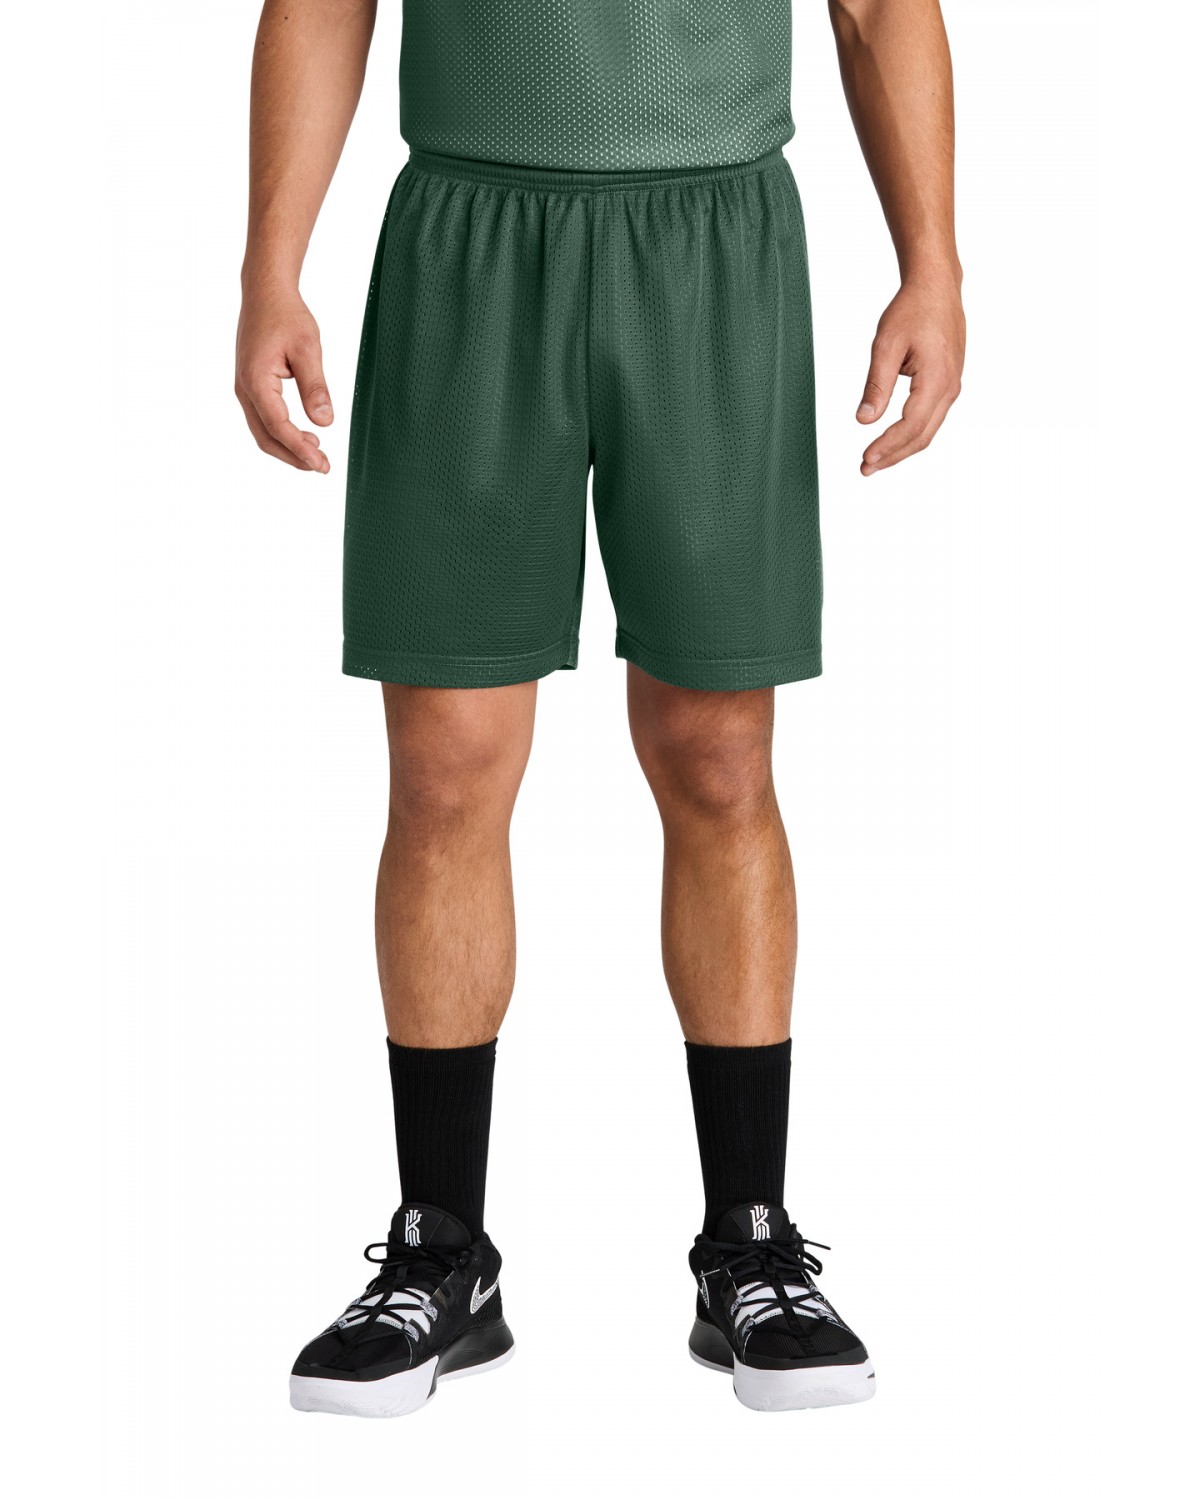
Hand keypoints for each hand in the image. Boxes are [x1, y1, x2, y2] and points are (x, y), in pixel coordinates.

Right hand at [235, 285, 332, 472]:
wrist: (265, 293)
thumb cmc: (286, 315)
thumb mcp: (308, 349)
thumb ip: (316, 387)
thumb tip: (325, 423)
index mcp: (256, 380)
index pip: (278, 427)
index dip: (300, 450)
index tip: (322, 463)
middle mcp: (244, 389)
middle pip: (266, 438)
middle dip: (294, 457)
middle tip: (323, 466)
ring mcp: (244, 389)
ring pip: (262, 432)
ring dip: (288, 447)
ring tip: (317, 453)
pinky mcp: (250, 386)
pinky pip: (263, 419)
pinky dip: (282, 434)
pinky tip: (304, 435)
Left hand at [856, 278, 964, 475]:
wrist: (937, 288)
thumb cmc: (912, 310)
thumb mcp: (886, 345)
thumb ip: (876, 384)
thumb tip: (864, 420)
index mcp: (937, 377)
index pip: (911, 425)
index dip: (888, 446)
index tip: (865, 458)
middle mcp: (950, 387)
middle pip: (922, 436)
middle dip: (893, 455)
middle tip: (865, 468)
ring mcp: (952, 387)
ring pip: (928, 430)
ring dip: (901, 448)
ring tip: (874, 459)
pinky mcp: (948, 384)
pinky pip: (931, 418)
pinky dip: (911, 434)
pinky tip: (892, 440)